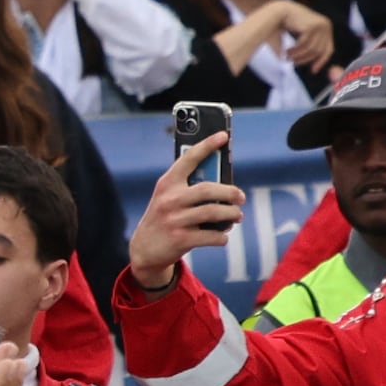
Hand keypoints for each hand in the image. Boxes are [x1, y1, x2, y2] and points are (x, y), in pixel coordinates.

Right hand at [122, 145, 246, 290]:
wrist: (144, 249)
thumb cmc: (165, 218)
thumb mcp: (168, 198)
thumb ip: (189, 188)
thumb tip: (224, 184)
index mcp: (167, 184)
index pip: (188, 159)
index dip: (207, 145)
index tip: (223, 135)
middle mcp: (169, 200)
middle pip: (209, 189)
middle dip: (231, 192)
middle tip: (240, 197)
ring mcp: (175, 220)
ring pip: (215, 212)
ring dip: (232, 214)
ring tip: (236, 216)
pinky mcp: (181, 239)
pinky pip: (213, 236)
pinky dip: (223, 236)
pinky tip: (222, 235)